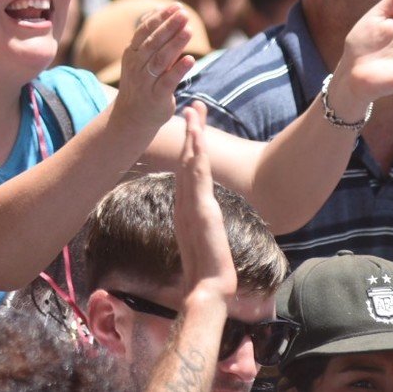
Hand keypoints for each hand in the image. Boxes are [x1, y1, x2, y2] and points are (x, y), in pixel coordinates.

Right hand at [111, 4, 195, 134]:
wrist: (131, 116)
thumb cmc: (141, 83)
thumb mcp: (140, 59)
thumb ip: (151, 38)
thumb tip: (160, 11)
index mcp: (132, 53)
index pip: (145, 31)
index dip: (160, 18)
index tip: (176, 6)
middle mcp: (136, 65)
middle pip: (154, 42)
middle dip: (169, 27)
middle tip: (185, 14)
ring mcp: (145, 81)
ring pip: (161, 60)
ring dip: (175, 44)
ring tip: (189, 30)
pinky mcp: (157, 96)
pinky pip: (169, 81)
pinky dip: (179, 70)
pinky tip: (190, 60)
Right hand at [176, 103, 236, 301]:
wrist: (206, 286)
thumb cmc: (207, 272)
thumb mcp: (204, 242)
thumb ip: (201, 227)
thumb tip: (202, 221)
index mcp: (186, 206)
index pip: (187, 169)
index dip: (189, 147)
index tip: (192, 127)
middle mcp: (185, 199)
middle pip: (187, 157)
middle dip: (191, 131)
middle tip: (193, 105)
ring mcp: (191, 202)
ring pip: (191, 160)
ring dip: (194, 133)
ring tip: (195, 109)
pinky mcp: (201, 207)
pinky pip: (198, 174)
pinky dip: (197, 152)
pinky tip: (198, 137)